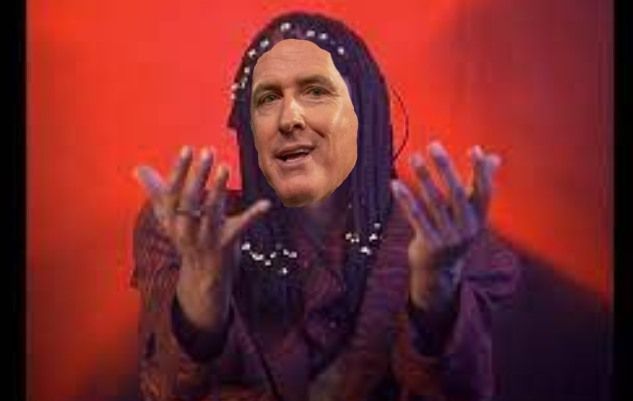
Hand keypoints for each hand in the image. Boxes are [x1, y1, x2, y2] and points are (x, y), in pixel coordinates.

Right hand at [134, 146, 270, 330]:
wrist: (200, 277)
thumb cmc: (186, 238)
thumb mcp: (170, 217)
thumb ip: (158, 192)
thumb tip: (138, 169)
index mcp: (171, 218)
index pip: (170, 192)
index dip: (178, 170)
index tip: (187, 149)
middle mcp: (185, 228)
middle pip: (189, 200)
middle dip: (197, 175)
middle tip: (208, 152)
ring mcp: (205, 237)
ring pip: (210, 211)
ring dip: (218, 189)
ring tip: (225, 167)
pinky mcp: (224, 245)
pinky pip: (239, 227)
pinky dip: (253, 215)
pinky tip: (266, 203)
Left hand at [391, 141, 500, 310]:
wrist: (440, 270)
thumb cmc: (455, 231)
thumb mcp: (470, 212)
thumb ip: (479, 185)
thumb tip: (494, 157)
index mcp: (480, 217)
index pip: (484, 191)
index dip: (481, 171)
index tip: (474, 149)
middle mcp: (467, 227)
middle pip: (457, 193)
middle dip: (445, 168)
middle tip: (434, 146)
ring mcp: (448, 237)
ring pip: (434, 203)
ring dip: (423, 178)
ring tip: (414, 158)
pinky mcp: (429, 243)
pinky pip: (416, 217)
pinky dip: (406, 199)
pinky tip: (395, 183)